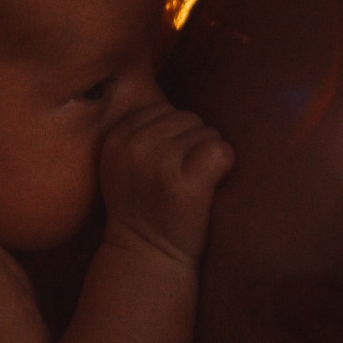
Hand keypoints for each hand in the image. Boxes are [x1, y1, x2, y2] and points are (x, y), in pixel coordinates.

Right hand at [98, 103, 233, 264]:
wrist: (146, 260)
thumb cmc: (145, 207)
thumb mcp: (125, 163)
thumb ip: (142, 129)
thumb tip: (182, 82)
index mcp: (116, 136)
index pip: (164, 109)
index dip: (174, 137)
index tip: (166, 168)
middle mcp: (133, 145)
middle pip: (188, 117)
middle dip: (193, 144)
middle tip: (181, 179)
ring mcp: (159, 163)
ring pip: (207, 132)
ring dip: (208, 157)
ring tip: (192, 186)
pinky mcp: (185, 184)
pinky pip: (221, 150)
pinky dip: (226, 164)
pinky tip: (211, 185)